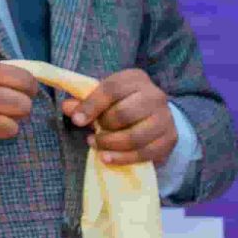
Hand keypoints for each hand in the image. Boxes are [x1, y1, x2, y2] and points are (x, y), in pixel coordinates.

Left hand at [62, 68, 176, 167]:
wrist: (153, 115)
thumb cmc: (121, 103)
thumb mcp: (102, 97)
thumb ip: (84, 101)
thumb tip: (68, 107)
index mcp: (135, 79)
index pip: (111, 89)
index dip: (91, 106)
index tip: (76, 120)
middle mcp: (155, 95)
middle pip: (123, 113)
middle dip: (103, 126)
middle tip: (92, 134)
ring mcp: (165, 118)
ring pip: (135, 136)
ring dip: (110, 144)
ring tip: (96, 145)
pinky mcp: (170, 139)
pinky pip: (145, 153)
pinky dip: (123, 158)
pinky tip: (108, 157)